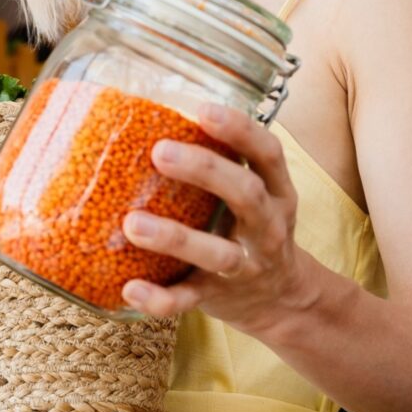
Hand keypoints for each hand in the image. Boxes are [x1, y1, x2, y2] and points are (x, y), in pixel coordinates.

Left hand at [118, 102, 317, 331]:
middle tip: (160, 152)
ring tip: (133, 224)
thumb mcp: (255, 194)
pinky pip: (189, 300)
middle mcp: (267, 227)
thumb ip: (221, 164)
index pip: (269, 153)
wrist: (282, 300)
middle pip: (246, 195)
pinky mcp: (217, 297)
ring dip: (175, 238)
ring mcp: (245, 266)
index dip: (241, 130)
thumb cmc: (251, 229)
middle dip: (205, 171)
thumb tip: (153, 118)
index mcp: (276, 192)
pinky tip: (130, 288)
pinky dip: (160, 298)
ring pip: (217, 254)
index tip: (204, 111)